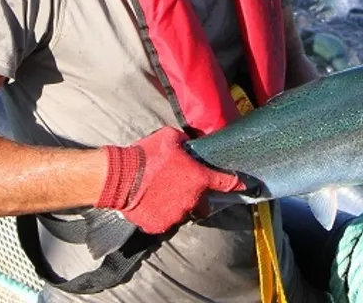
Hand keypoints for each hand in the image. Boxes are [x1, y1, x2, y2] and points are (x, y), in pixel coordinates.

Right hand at [96, 127, 245, 234]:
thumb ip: (186, 142)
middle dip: (198, 199)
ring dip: (176, 205)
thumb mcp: (170, 137)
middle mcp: (192, 200)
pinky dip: (160, 214)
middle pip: (204, 205)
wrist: (119, 177)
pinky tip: (150, 202)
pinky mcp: (159, 225)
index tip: (244, 185)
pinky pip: (165, 221)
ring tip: (160, 193)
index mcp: (199, 178)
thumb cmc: (146, 155)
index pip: (227, 183)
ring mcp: (176, 215)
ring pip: (183, 213)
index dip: (237, 183)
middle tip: (182, 188)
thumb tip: (189, 145)